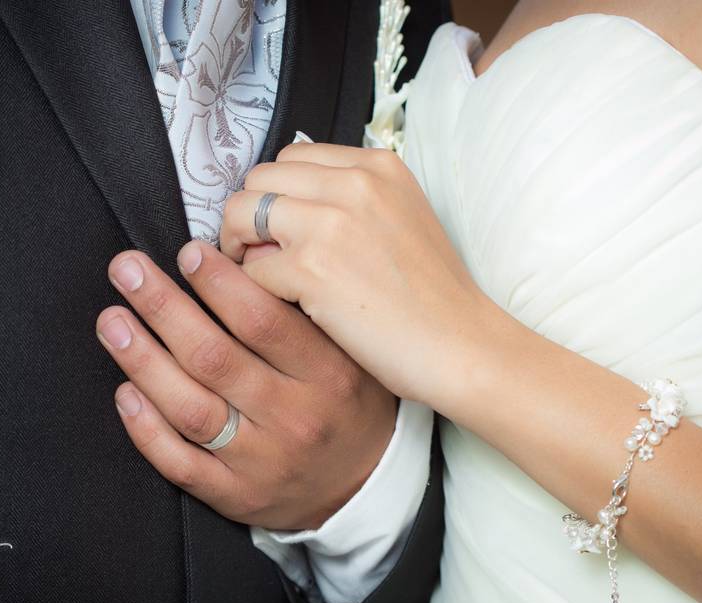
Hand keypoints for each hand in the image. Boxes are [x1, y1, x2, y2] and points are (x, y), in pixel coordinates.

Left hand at [96, 241, 395, 529]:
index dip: (218, 283)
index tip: (186, 252)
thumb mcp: (348, 351)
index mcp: (328, 374)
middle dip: (162, 308)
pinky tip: (123, 392)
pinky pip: (180, 464)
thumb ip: (301, 311)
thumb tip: (238, 255)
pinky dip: (146, 428)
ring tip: (111, 322)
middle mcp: (294, 418)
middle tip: (125, 269)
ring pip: (190, 409)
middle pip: (214, 359)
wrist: (363, 487)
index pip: (263, 322)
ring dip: (142, 362)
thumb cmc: (347, 401)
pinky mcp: (235, 495)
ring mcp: (262, 462)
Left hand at [219, 143, 502, 408]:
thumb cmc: (432, 296)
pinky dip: (254, 286)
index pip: (292, 157)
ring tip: (259, 275)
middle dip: (249, 215)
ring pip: (241, 213)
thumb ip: (351, 199)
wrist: (461, 346)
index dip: (276, 193)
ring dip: (240, 245)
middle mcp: (353, 183)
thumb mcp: (401, 218)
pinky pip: (249, 266)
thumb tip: (284, 205)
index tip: (279, 227)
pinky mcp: (311, 269)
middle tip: (259, 252)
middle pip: (258, 178)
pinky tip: (281, 304)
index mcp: (377, 166)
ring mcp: (330, 224)